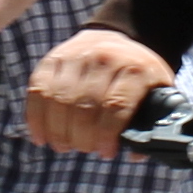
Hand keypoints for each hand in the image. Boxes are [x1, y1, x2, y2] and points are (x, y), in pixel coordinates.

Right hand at [22, 26, 169, 155]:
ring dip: (58, 131)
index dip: (107, 134)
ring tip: (64, 145)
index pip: (116, 106)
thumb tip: (135, 153)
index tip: (106, 152)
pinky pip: (39, 90)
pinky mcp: (53, 58)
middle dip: (81, 137)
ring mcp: (76, 56)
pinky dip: (37, 118)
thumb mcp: (156, 93)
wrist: (120, 39)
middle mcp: (104, 58)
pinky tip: (42, 136)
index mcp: (134, 69)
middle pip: (84, 106)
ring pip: (59, 100)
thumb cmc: (138, 76)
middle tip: (84, 149)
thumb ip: (149, 123)